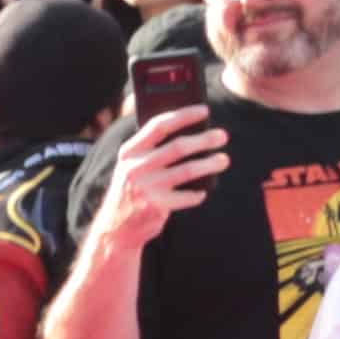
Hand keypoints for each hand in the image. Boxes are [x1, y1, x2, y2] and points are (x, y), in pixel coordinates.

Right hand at [90, 107, 226, 254]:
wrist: (115, 228)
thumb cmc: (132, 191)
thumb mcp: (132, 167)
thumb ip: (151, 149)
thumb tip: (191, 132)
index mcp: (129, 152)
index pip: (158, 126)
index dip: (183, 116)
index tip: (204, 110)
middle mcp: (135, 167)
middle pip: (177, 147)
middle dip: (204, 139)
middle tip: (222, 136)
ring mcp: (145, 187)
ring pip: (188, 170)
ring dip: (210, 163)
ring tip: (224, 160)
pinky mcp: (156, 206)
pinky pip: (188, 196)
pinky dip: (198, 194)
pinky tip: (201, 193)